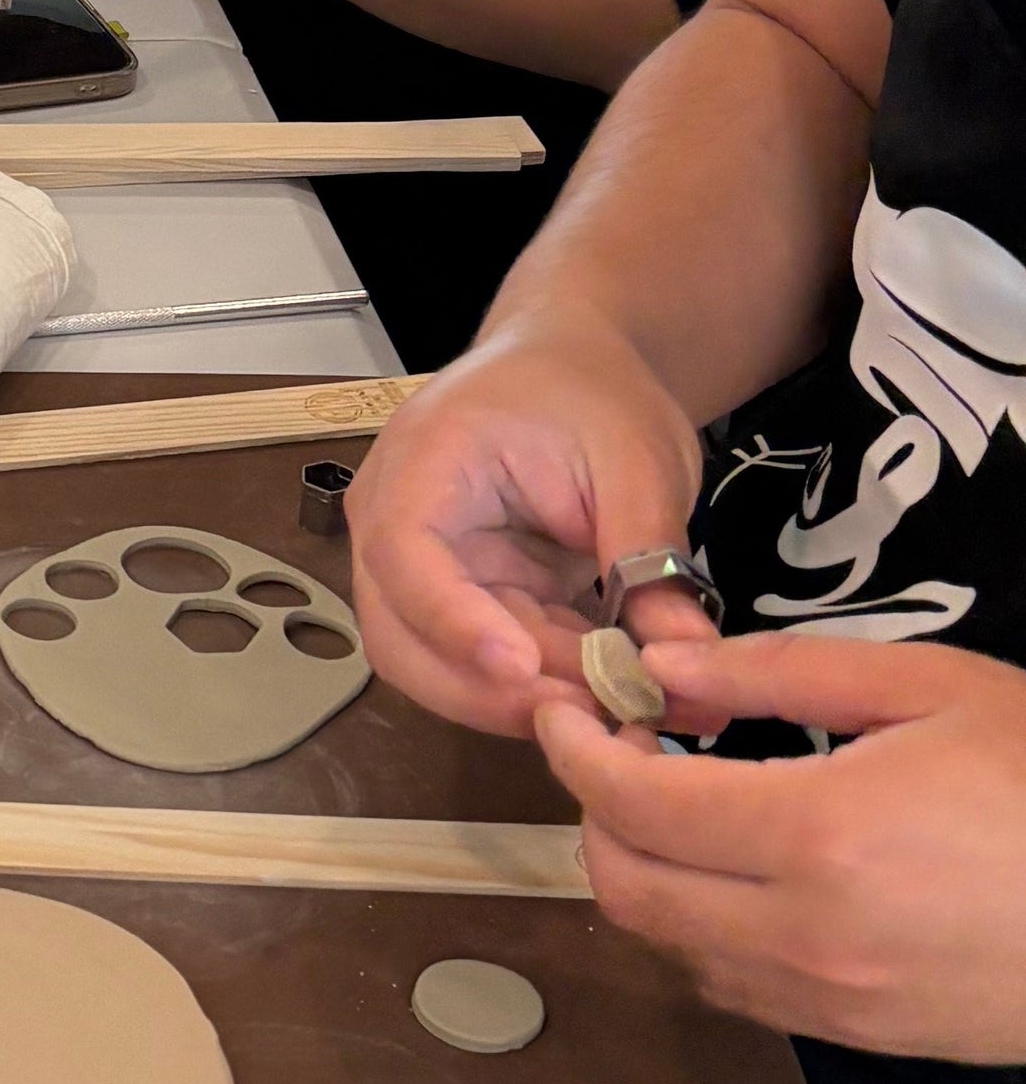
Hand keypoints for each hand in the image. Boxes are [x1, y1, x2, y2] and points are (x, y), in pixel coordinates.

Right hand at [345, 311, 712, 737]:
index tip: (521, 668)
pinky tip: (615, 695)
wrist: (571, 369)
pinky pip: (489, 669)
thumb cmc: (589, 391)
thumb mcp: (636, 460)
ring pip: (440, 670)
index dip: (452, 621)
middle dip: (490, 692)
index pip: (404, 555)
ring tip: (621, 707)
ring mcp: (423, 572)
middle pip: (401, 637)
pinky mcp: (464, 604)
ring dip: (526, 701)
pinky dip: (549, 690)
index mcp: (421, 464)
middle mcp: (396, 525)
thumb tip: (687, 659)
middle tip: (593, 714)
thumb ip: (650, 556)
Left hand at [536, 634, 1025, 1057]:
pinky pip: (735, 988)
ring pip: (671, 947)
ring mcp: (836, 1002)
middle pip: (626, 889)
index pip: (632, 802)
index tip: (564, 704)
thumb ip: (777, 675)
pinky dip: (699, 927)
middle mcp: (808, 935)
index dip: (574, 748)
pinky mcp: (864, 1038)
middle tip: (612, 747)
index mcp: (818, 836)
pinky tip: (732, 866)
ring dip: (643, 873)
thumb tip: (662, 668)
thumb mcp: (925, 689)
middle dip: (592, 813)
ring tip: (671, 798)